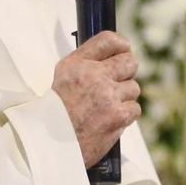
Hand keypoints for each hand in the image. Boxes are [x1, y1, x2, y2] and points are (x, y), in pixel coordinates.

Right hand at [52, 31, 140, 166]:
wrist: (51, 145)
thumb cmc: (56, 115)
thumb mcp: (62, 79)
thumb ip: (85, 65)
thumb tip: (111, 56)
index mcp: (76, 64)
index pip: (107, 40)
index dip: (120, 45)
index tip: (123, 50)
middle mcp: (92, 75)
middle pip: (129, 62)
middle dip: (127, 72)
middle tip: (118, 83)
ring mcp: (107, 95)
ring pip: (133, 87)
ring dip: (124, 98)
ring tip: (106, 108)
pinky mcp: (118, 115)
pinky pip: (134, 108)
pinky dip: (126, 115)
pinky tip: (110, 119)